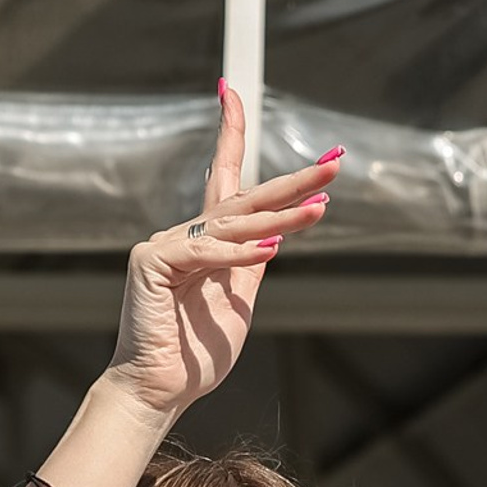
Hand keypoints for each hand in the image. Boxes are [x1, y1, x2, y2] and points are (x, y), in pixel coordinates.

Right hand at [106, 85, 339, 420]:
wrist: (158, 392)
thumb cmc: (194, 356)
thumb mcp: (238, 304)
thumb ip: (253, 266)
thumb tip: (278, 233)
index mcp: (205, 243)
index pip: (221, 179)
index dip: (230, 135)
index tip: (235, 93)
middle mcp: (185, 236)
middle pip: (243, 198)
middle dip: (292, 182)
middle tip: (333, 164)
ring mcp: (165, 245)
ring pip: (233, 223)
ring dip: (281, 215)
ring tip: (320, 207)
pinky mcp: (153, 263)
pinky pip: (206, 252)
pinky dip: (240, 253)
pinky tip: (271, 250)